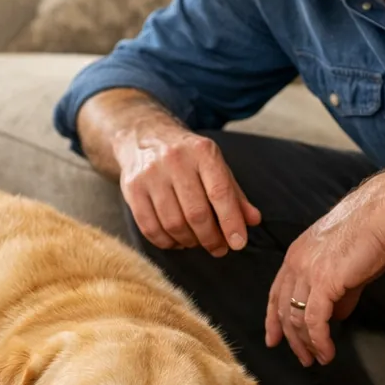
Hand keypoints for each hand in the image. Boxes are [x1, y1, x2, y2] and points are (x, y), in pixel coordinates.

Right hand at [115, 120, 260, 257]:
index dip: (231, 222)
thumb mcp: (215, 166)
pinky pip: (150, 228)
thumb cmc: (188, 157)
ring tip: (197, 242)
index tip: (238, 244)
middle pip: (196, 213)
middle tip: (219, 248)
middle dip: (211, 238)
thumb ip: (235, 194)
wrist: (144, 136)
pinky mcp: (131, 188)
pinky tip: (177, 240)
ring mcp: (150, 174)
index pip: (220, 192)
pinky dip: (167, 242)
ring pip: (173, 224)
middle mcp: (175, 159)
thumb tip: (253, 221)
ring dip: (189, 242)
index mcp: (202, 151)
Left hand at [266, 175, 384, 365]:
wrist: (383, 212)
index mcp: (296, 254)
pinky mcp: (324, 281)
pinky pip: (315, 320)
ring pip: (296, 318)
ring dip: (306, 344)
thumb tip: (336, 315)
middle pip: (282, 309)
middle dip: (290, 338)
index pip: (276, 292)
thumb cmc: (370, 232)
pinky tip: (327, 351)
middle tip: (302, 357)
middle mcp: (295, 263)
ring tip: (318, 359)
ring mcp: (307, 272)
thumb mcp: (346, 265)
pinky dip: (319, 340)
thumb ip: (339, 292)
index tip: (274, 338)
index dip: (273, 318)